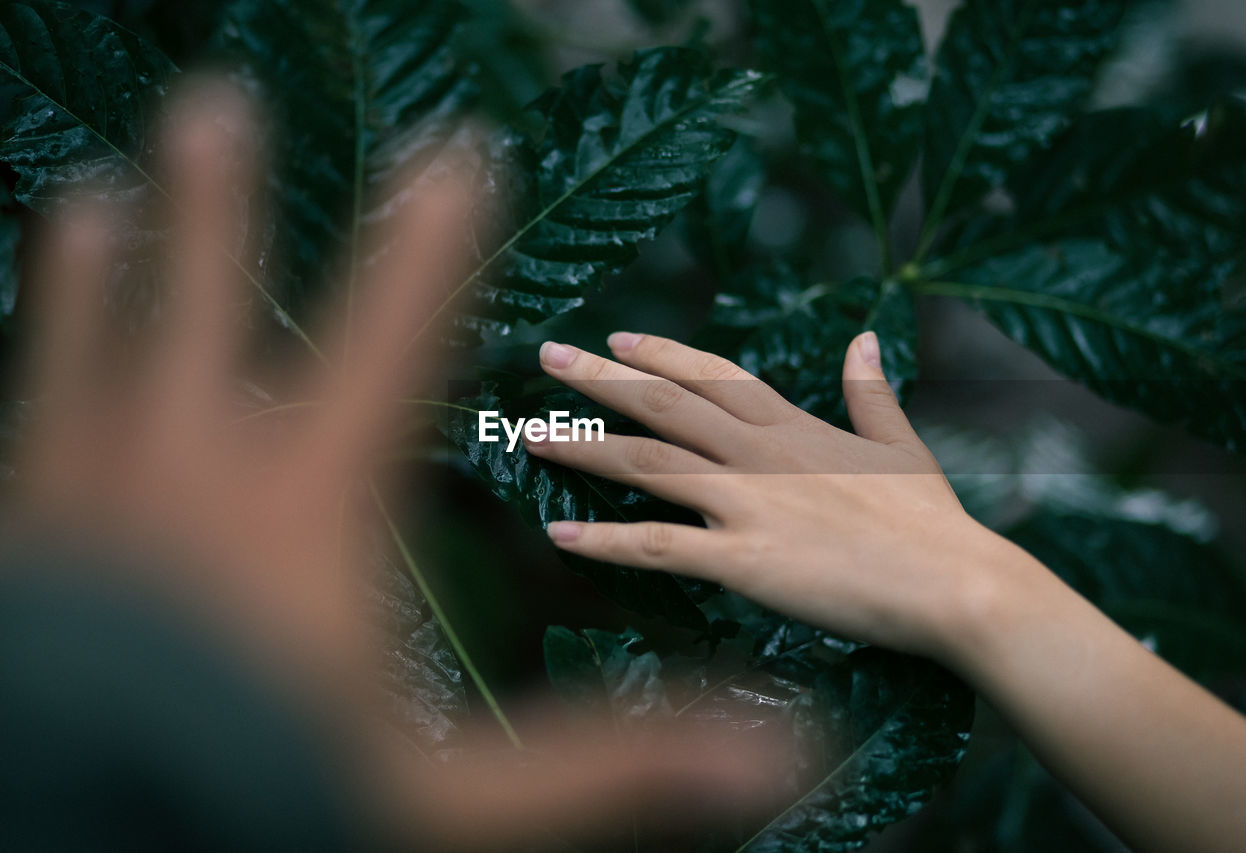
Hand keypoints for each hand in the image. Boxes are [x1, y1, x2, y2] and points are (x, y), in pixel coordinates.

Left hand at [2, 83, 778, 848]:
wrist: (75, 832)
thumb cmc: (265, 798)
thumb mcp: (452, 800)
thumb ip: (609, 762)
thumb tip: (771, 746)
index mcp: (307, 504)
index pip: (389, 341)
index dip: (431, 244)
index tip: (451, 158)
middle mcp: (191, 470)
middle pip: (208, 299)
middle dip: (220, 198)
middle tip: (219, 101)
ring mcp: (87, 491)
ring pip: (89, 342)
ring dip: (99, 258)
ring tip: (90, 193)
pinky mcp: (18, 534)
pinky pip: (25, 412)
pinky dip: (35, 359)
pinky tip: (28, 346)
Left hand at [528, 330, 1004, 660]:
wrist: (954, 582)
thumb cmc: (932, 519)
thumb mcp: (900, 441)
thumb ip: (871, 389)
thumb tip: (865, 338)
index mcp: (792, 427)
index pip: (715, 377)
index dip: (663, 356)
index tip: (617, 338)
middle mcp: (759, 455)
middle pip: (665, 406)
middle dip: (601, 380)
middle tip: (546, 358)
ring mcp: (747, 504)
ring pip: (648, 463)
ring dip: (583, 447)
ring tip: (527, 434)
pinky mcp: (744, 560)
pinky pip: (659, 547)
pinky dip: (605, 541)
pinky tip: (559, 535)